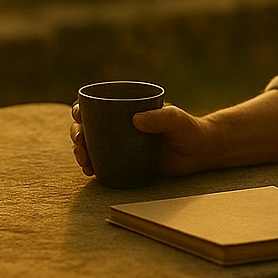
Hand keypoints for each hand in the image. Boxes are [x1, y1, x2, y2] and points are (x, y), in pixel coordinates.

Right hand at [69, 102, 218, 177]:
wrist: (201, 151)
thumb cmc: (189, 129)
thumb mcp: (175, 119)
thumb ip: (159, 118)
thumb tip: (136, 119)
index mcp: (128, 109)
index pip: (99, 105)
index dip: (82, 109)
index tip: (78, 114)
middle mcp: (121, 126)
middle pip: (89, 127)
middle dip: (77, 133)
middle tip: (79, 142)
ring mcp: (122, 146)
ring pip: (93, 147)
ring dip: (81, 152)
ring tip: (83, 160)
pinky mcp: (127, 164)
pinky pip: (105, 165)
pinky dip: (94, 167)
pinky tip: (90, 172)